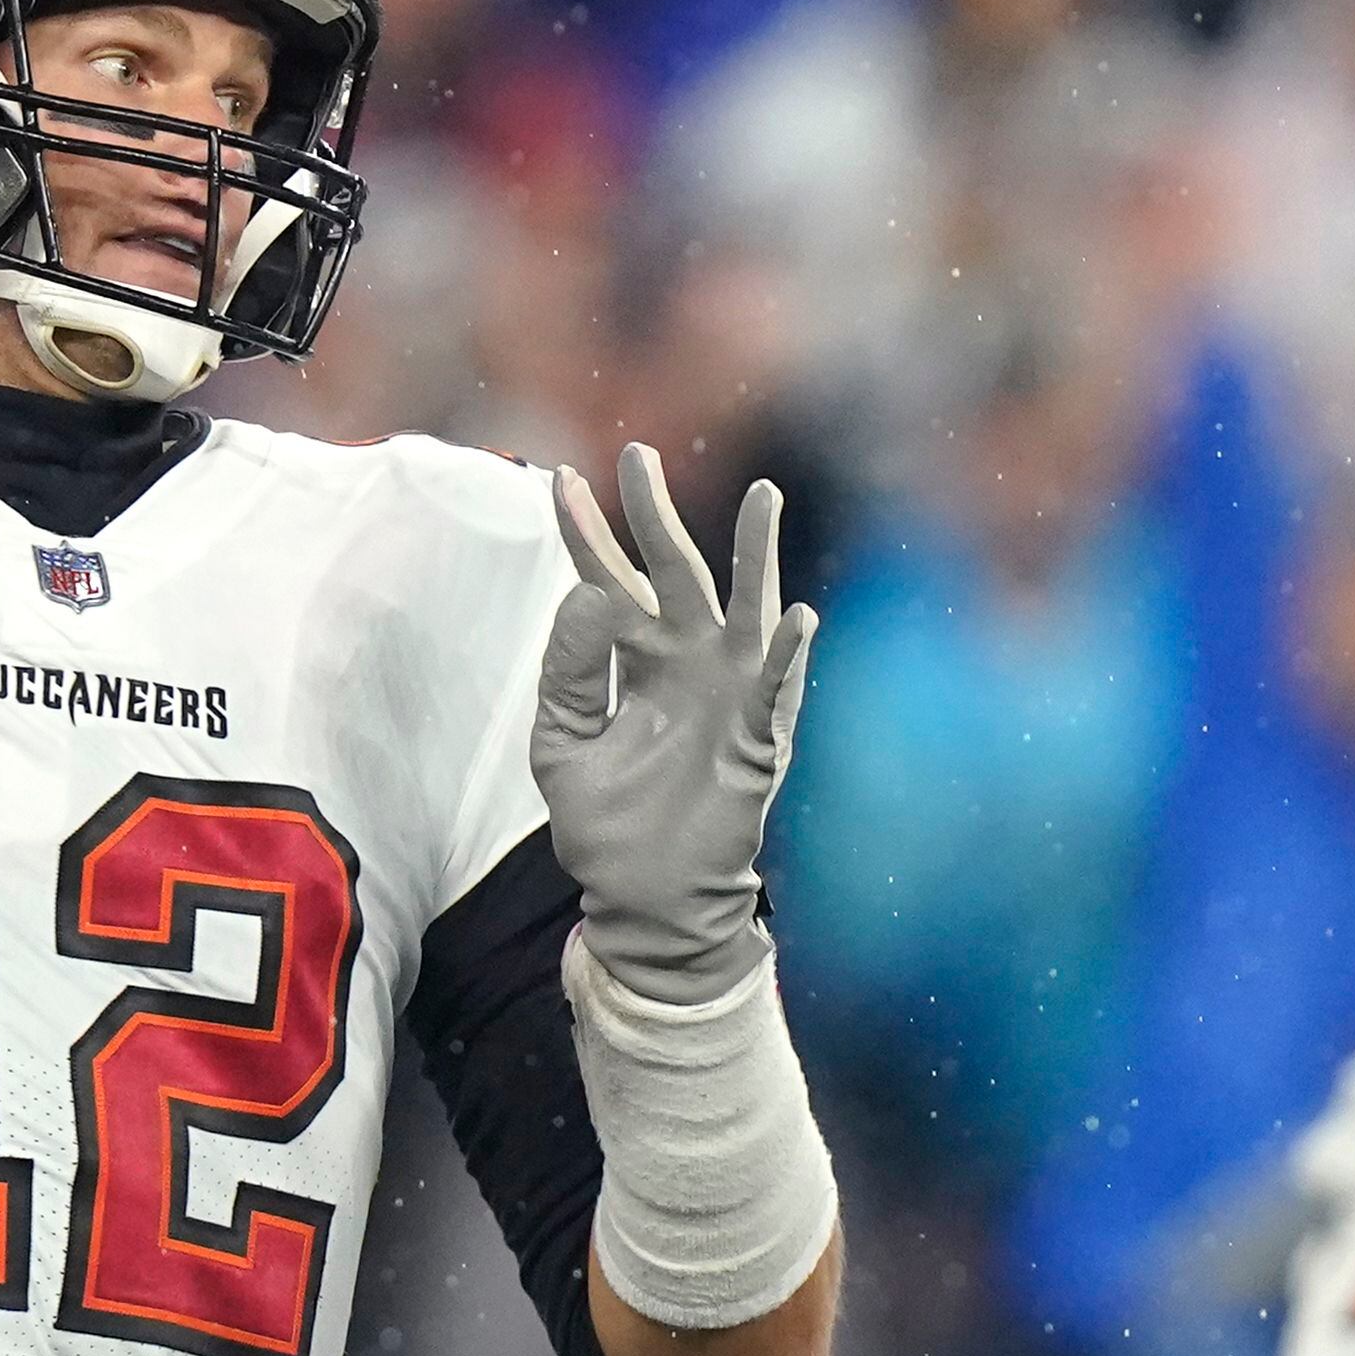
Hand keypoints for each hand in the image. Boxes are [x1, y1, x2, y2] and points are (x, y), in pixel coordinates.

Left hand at [530, 444, 815, 1004]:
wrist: (647, 900)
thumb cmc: (605, 827)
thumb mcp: (563, 745)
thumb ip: (569, 672)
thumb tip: (588, 595)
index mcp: (635, 661)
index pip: (607, 583)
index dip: (585, 534)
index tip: (561, 480)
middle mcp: (686, 662)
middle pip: (672, 573)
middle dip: (656, 515)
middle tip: (637, 456)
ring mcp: (728, 693)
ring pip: (744, 608)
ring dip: (755, 556)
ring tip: (763, 498)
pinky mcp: (758, 736)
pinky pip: (779, 687)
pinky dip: (788, 654)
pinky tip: (793, 616)